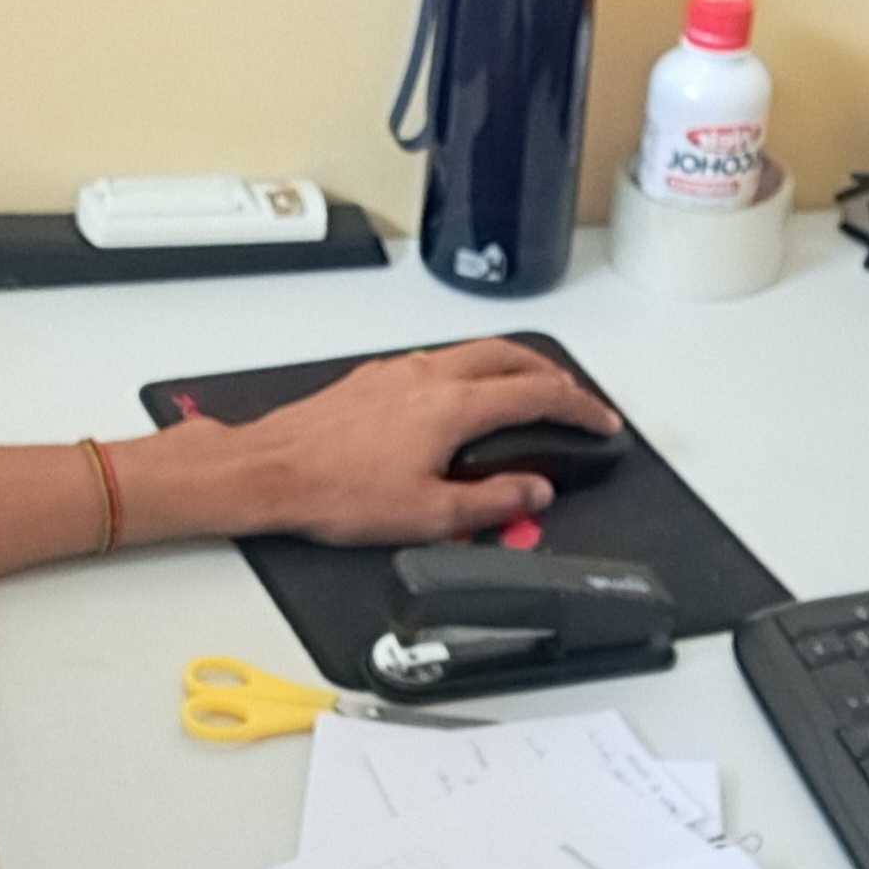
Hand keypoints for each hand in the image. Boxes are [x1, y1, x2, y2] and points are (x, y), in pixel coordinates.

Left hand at [116, 338, 623, 546]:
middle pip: (511, 356)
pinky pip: (436, 361)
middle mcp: (427, 376)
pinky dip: (469, 371)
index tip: (600, 422)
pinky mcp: (372, 378)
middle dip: (552, 374)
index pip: (538, 394)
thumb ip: (492, 502)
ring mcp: (397, 371)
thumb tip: (533, 492)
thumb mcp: (427, 516)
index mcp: (452, 405)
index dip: (580, 408)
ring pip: (472, 352)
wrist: (268, 472)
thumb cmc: (334, 491)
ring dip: (511, 367)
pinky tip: (460, 397)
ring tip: (526, 392)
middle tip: (572, 400)